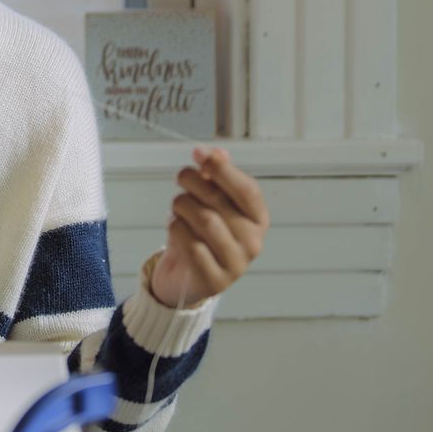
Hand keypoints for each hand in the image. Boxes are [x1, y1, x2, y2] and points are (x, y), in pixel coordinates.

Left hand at [148, 146, 269, 307]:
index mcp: (258, 219)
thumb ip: (216, 176)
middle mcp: (253, 242)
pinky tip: (174, 227)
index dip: (222, 168)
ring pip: (204, 221)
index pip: (246, 190)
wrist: (186, 277)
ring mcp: (236, 264)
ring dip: (182, 206)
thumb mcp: (209, 202)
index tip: (198, 152)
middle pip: (219, 202)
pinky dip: (176, 229)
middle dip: (192, 183)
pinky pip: (190, 245)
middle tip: (180, 178)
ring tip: (177, 206)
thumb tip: (217, 152)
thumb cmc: (201, 233)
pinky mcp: (215, 280)